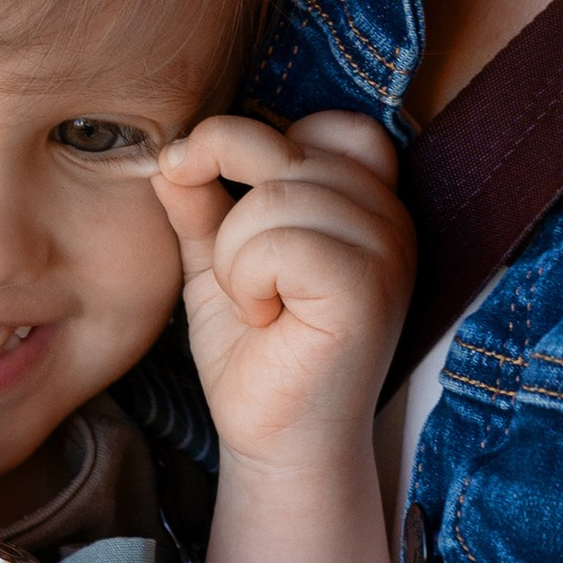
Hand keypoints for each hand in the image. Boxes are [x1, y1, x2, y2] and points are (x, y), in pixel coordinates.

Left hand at [154, 111, 413, 470]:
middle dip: (224, 210)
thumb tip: (171, 150)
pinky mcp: (368, 289)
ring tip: (255, 305)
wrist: (274, 440)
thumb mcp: (217, 258)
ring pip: (273, 197)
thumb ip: (201, 200)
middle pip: (282, 149)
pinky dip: (247, 281)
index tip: (209, 188)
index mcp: (366, 199)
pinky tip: (266, 319)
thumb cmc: (255, 353)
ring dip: (233, 257)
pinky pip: (280, 242)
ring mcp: (387, 250)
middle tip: (234, 277)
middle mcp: (390, 216)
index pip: (324, 122)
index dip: (252, 141)